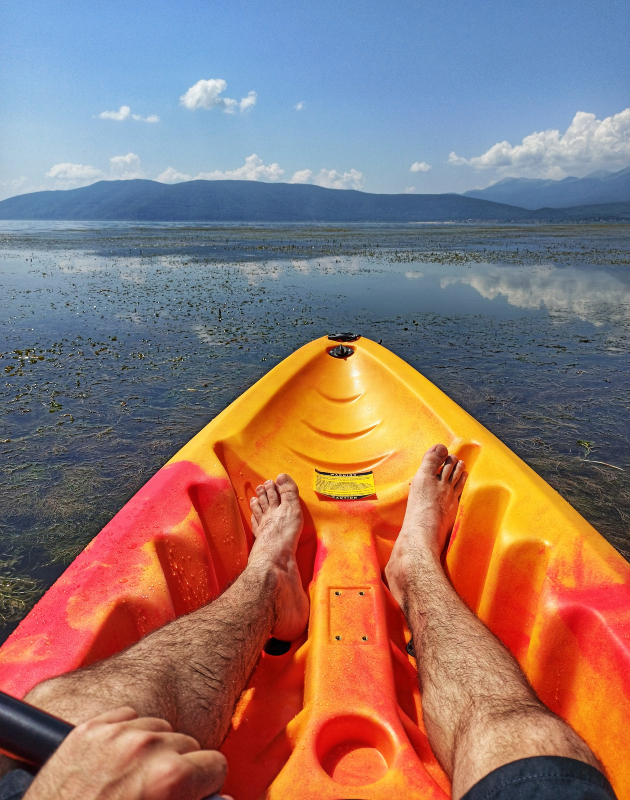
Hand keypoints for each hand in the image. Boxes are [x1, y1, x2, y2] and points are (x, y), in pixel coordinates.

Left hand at [24, 707, 229, 799]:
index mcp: (169, 776)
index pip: (215, 764)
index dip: (205, 784)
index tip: (194, 793)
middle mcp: (145, 748)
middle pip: (186, 743)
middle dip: (178, 766)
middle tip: (158, 791)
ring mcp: (114, 735)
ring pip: (156, 727)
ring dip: (151, 749)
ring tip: (134, 776)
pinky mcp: (88, 729)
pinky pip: (123, 717)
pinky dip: (124, 735)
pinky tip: (115, 760)